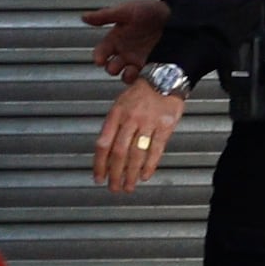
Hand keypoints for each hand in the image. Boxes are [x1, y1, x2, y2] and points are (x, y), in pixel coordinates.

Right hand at [85, 0, 165, 79]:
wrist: (174, 16)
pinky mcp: (150, 62)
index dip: (99, 57)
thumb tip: (86, 17)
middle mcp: (124, 50)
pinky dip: (139, 77)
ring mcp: (136, 57)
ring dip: (125, 76)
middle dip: (111, 68)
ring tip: (130, 72)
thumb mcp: (126, 11)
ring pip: (125, 73)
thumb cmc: (150, 11)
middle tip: (116, 66)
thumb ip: (106, 15)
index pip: (101, 52)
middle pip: (111, 66)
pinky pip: (141, 74)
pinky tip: (141, 73)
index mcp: (115, 38)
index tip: (100, 60)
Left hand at [93, 79, 186, 194]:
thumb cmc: (142, 92)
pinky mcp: (165, 126)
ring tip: (129, 186)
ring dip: (131, 174)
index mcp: (116, 114)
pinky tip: (145, 175)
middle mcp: (130, 119)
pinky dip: (150, 165)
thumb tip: (106, 152)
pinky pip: (156, 149)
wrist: (166, 78)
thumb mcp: (121, 104)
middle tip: (113, 187)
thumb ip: (114, 126)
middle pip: (119, 152)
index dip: (99, 164)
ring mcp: (148, 123)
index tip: (98, 178)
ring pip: (136, 153)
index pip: (103, 144)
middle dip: (115, 173)